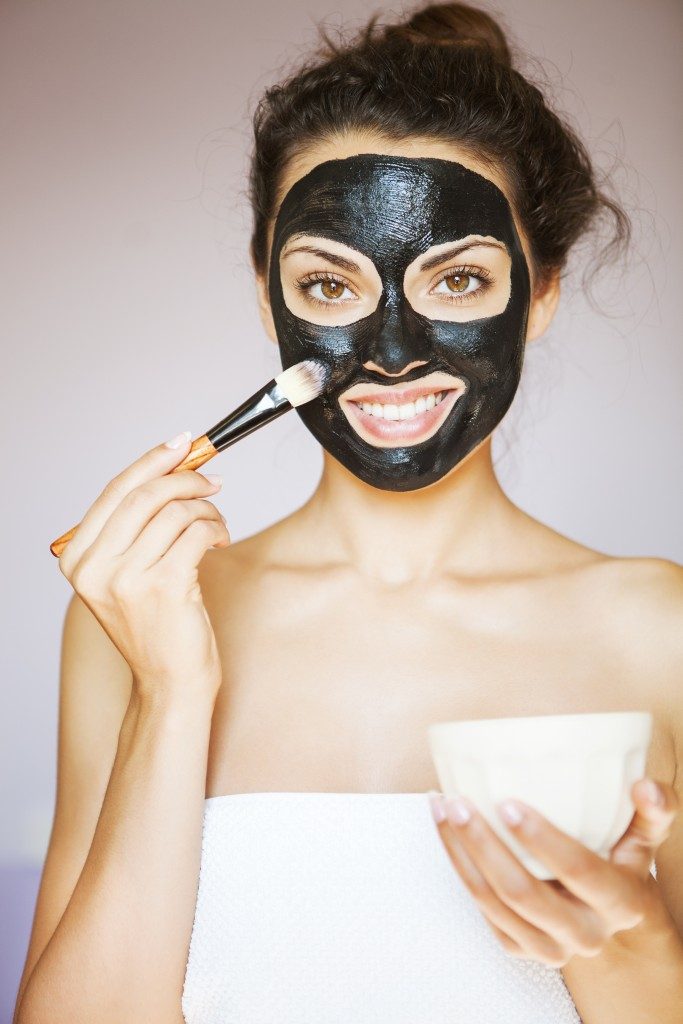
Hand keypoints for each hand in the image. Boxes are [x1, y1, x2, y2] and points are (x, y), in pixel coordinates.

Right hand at [58, 433, 230, 702]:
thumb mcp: (128, 574)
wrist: (169, 681)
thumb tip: (173, 466)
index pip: (115, 492)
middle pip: (145, 495)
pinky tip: (220, 541)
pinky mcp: (164, 587)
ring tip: (216, 526)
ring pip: (175, 512)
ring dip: (206, 510)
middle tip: (213, 481)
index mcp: (77, 559)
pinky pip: (196, 533)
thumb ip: (137, 528)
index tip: (182, 443)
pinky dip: (215, 529)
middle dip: (186, 479)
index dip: (152, 461)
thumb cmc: (156, 625)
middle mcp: (94, 568)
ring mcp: (126, 578)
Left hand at [429, 777, 678, 966]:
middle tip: (459, 801)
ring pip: (492, 902)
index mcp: (619, 902)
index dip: (543, 839)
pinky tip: (446, 828)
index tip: (508, 802)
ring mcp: (548, 945)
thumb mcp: (644, 837)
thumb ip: (652, 810)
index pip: (579, 871)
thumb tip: (644, 786)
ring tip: (443, 806)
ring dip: (460, 852)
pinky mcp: (518, 945)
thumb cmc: (620, 862)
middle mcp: (584, 933)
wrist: (607, 915)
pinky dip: (457, 865)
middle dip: (484, 845)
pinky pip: (480, 908)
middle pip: (523, 892)